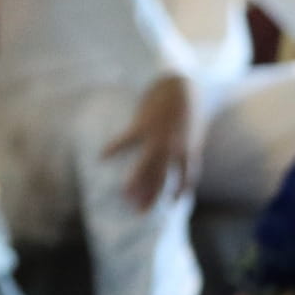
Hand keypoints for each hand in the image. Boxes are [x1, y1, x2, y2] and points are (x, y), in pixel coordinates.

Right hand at [104, 73, 200, 207]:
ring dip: (135, 181)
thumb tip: (181, 159)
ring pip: (147, 165)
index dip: (181, 190)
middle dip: (152, 196)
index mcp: (188, 148)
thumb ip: (188, 146)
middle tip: (140, 212)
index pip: (188, 176)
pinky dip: (114, 148)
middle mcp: (175, 147)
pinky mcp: (143, 124)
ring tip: (124, 195)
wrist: (179, 83)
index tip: (173, 203)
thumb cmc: (186, 106)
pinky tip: (101, 157)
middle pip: (163, 177)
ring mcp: (159, 136)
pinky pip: (127, 139)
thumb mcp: (193, 129)